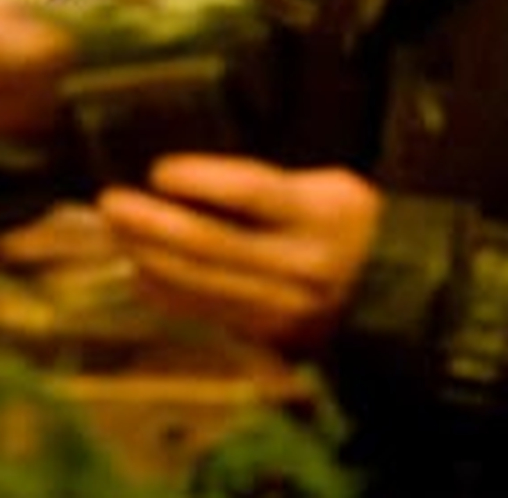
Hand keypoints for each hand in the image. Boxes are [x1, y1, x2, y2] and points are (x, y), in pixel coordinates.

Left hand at [95, 156, 382, 353]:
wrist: (397, 292)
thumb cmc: (346, 223)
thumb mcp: (324, 189)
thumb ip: (264, 188)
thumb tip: (178, 182)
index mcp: (322, 213)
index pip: (252, 193)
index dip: (202, 181)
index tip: (159, 171)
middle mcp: (305, 263)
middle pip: (213, 244)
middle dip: (152, 224)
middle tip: (110, 203)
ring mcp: (289, 306)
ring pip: (203, 283)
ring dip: (149, 258)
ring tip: (116, 233)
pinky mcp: (275, 337)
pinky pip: (210, 313)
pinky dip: (169, 293)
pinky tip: (140, 272)